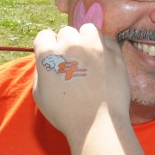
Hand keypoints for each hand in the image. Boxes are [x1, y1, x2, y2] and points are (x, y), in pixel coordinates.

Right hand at [31, 24, 129, 138]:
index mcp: (49, 55)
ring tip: (88, 56)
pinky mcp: (114, 52)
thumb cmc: (65, 114)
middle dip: (66, 43)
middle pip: (66, 32)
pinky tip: (102, 61)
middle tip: (71, 61)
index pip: (44, 35)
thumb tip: (46, 61)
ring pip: (87, 29)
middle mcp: (71, 45)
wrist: (96, 124)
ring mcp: (95, 47)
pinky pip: (107, 40)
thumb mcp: (39, 95)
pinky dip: (103, 47)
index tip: (52, 57)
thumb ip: (40, 72)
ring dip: (85, 39)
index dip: (47, 46)